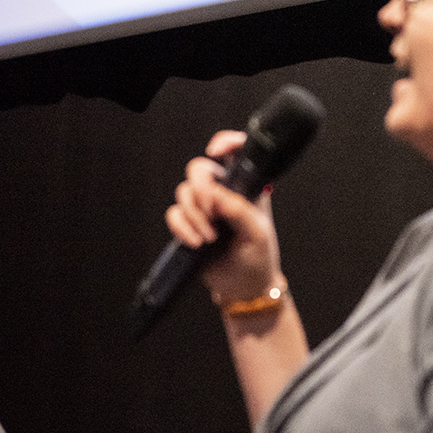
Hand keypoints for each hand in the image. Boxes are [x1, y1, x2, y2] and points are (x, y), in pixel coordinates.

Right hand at [165, 130, 283, 306]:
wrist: (244, 288)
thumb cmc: (258, 258)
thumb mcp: (258, 233)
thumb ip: (239, 210)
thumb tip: (216, 194)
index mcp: (246, 187)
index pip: (235, 153)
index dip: (224, 143)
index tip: (216, 152)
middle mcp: (223, 193)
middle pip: (199, 169)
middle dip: (200, 187)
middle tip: (209, 209)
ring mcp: (205, 209)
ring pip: (184, 192)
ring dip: (193, 214)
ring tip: (209, 237)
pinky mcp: (189, 225)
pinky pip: (174, 214)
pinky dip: (182, 227)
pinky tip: (196, 241)